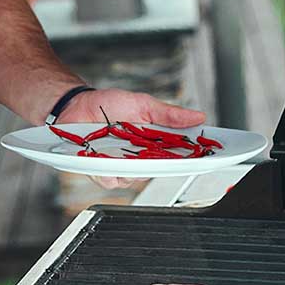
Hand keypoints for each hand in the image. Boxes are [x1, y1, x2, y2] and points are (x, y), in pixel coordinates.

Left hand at [59, 88, 206, 189]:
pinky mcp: (100, 171)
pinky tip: (105, 160)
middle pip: (158, 171)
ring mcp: (119, 166)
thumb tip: (198, 116)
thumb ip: (168, 114)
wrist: (76, 105)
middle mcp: (139, 158)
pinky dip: (108, 171)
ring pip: (134, 179)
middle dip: (162, 165)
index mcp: (153, 143)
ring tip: (125, 152)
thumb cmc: (108, 104)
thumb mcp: (142, 104)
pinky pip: (109, 180)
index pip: (178, 155)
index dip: (194, 158)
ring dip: (131, 167)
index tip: (207, 156)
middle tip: (163, 154)